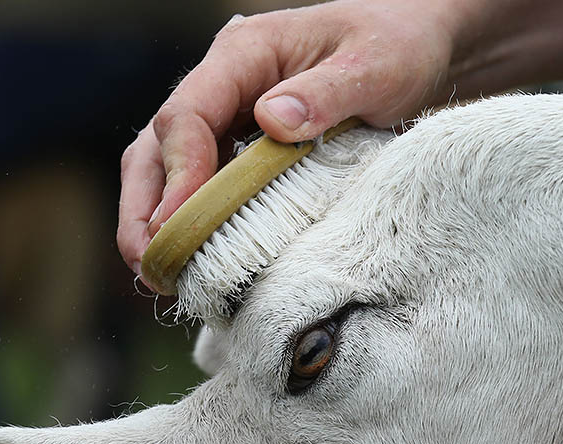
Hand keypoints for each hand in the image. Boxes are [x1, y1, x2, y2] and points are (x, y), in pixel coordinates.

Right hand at [117, 0, 460, 281]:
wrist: (416, 48)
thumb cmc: (396, 48)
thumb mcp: (374, 66)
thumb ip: (327, 92)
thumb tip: (272, 120)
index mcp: (245, 54)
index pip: (189, 114)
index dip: (178, 173)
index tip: (176, 226)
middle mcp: (225, 83)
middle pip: (157, 144)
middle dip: (146, 207)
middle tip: (150, 265)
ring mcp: (230, 115)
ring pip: (165, 166)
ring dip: (155, 220)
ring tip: (160, 276)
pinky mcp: (243, 144)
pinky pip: (202, 183)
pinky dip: (189, 221)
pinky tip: (193, 263)